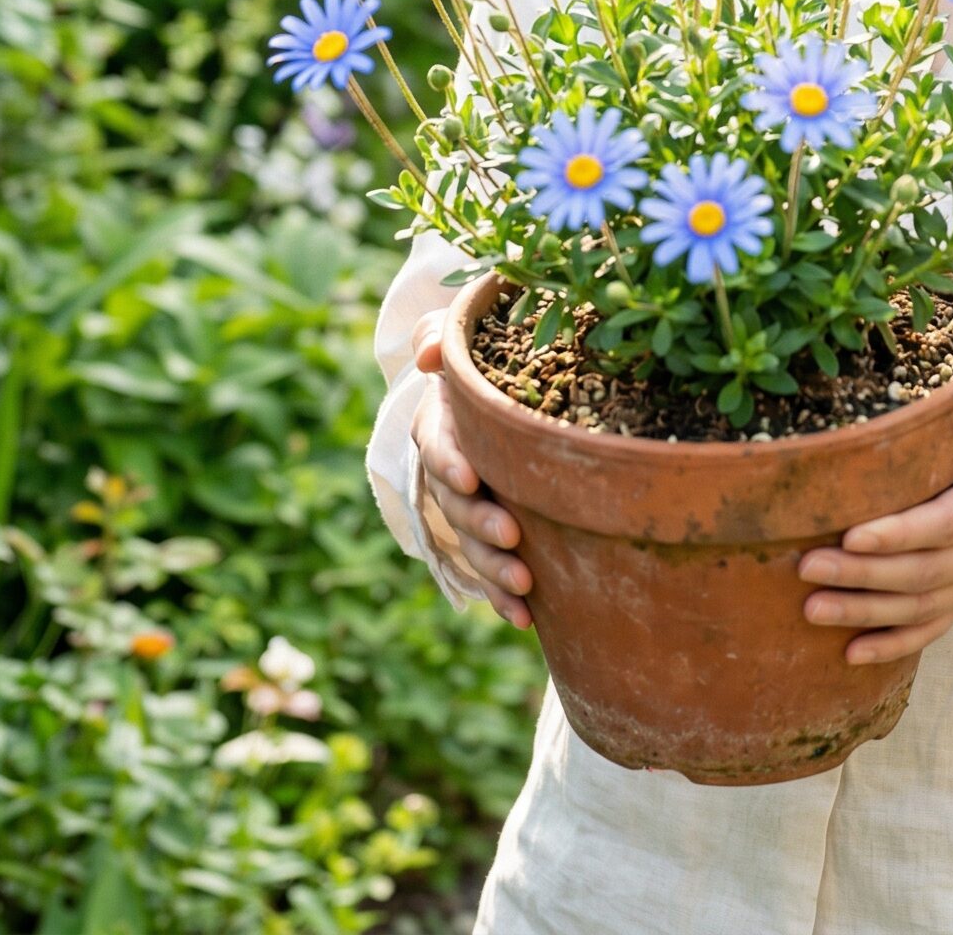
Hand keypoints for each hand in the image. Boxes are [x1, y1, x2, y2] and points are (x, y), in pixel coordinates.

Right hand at [409, 309, 533, 629]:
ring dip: (492, 567)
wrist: (502, 394)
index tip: (471, 478)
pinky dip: (501, 596)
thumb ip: (441, 335)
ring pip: (469, 541)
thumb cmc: (482, 356)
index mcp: (441, 421)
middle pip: (453, 502)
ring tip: (524, 586)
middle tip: (512, 536)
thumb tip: (428, 355)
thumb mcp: (462, 335)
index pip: (435, 442)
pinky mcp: (489, 532)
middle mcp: (448, 468)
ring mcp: (466, 505)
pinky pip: (488, 567)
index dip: (449, 462)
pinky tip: (523, 618)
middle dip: (479, 522)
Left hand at [797, 367, 952, 664]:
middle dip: (864, 574)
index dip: (901, 534)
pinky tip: (850, 652)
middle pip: (927, 571)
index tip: (850, 534)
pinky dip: (893, 643)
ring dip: (865, 611)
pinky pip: (933, 626)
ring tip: (811, 607)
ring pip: (923, 605)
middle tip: (807, 567)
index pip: (951, 522)